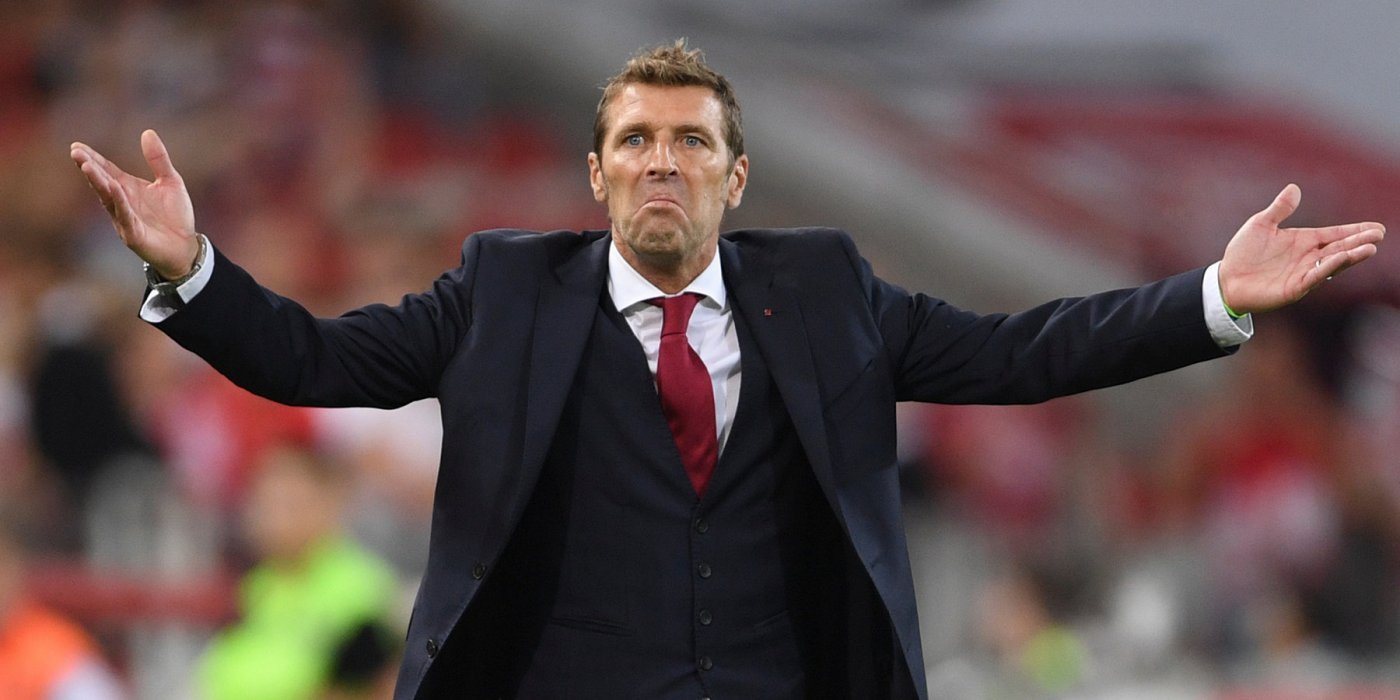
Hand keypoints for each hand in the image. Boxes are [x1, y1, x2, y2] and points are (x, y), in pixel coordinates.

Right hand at [70, 129, 200, 279]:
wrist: (186, 247)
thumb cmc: (175, 216)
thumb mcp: (171, 182)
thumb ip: (159, 159)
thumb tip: (147, 132)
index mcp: (128, 188)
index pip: (107, 171)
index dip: (93, 159)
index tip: (77, 146)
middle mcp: (122, 202)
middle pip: (103, 182)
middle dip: (90, 168)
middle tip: (76, 153)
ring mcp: (124, 219)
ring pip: (108, 199)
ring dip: (98, 183)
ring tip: (87, 167)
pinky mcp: (133, 235)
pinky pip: (125, 217)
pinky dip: (119, 203)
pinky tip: (113, 189)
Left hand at [1218, 184, 1383, 313]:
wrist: (1226, 279)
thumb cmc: (1243, 253)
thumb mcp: (1260, 225)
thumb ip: (1279, 209)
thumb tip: (1294, 188)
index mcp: (1304, 241)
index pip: (1335, 234)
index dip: (1355, 231)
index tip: (1377, 228)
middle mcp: (1308, 257)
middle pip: (1340, 248)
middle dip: (1359, 242)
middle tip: (1378, 235)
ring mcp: (1303, 273)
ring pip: (1332, 263)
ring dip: (1350, 256)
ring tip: (1369, 248)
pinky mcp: (1294, 288)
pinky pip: (1314, 276)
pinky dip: (1328, 267)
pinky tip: (1341, 258)